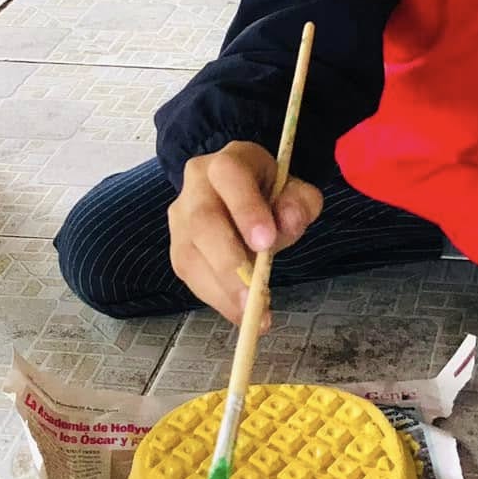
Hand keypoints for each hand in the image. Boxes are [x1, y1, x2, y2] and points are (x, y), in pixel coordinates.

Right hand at [168, 142, 322, 321]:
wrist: (241, 195)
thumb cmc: (269, 193)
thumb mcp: (296, 190)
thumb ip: (299, 202)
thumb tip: (289, 220)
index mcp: (227, 163)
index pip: (230, 177)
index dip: (245, 209)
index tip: (265, 243)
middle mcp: (195, 186)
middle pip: (203, 222)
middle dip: (229, 264)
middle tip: (255, 296)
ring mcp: (180, 218)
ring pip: (191, 255)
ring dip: (222, 290)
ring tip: (252, 315)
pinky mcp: (178, 249)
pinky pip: (191, 277)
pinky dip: (217, 299)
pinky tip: (240, 313)